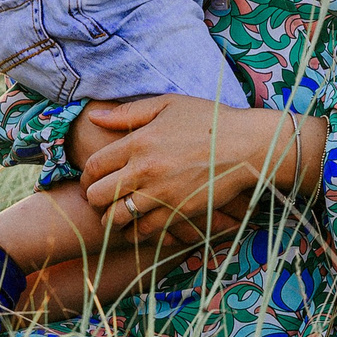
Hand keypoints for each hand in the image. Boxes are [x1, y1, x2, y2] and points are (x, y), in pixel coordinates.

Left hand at [78, 96, 316, 243]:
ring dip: (112, 219)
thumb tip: (94, 118)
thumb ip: (129, 112)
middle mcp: (145, 169)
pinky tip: (139, 226)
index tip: (93, 179)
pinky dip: (135, 232)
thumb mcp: (169, 105)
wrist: (248, 146)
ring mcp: (162, 194)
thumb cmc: (210, 120)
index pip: (94, 166)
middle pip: (97, 195)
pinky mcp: (179, 212)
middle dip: (95, 199)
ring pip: (116, 218)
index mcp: (139, 141)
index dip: (87, 175)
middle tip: (103, 199)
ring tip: (118, 215)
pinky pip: (143, 231)